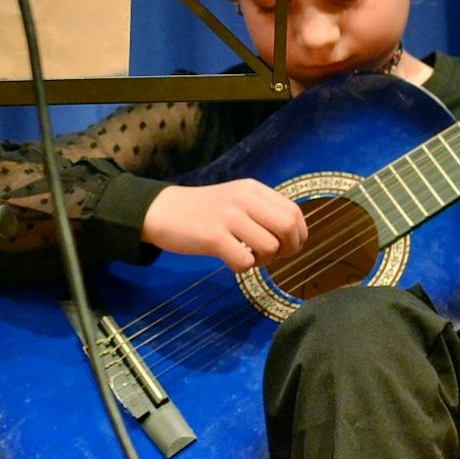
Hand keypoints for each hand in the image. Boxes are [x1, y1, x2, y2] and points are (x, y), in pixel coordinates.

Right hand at [141, 180, 306, 273]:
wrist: (160, 211)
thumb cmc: (200, 210)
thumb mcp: (234, 199)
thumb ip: (260, 210)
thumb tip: (290, 236)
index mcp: (252, 189)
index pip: (294, 212)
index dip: (299, 235)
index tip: (289, 247)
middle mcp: (244, 199)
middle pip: (288, 227)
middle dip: (289, 249)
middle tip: (273, 257)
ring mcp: (228, 217)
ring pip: (270, 246)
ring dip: (264, 261)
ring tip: (247, 258)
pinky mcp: (213, 237)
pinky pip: (245, 261)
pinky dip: (242, 268)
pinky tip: (231, 262)